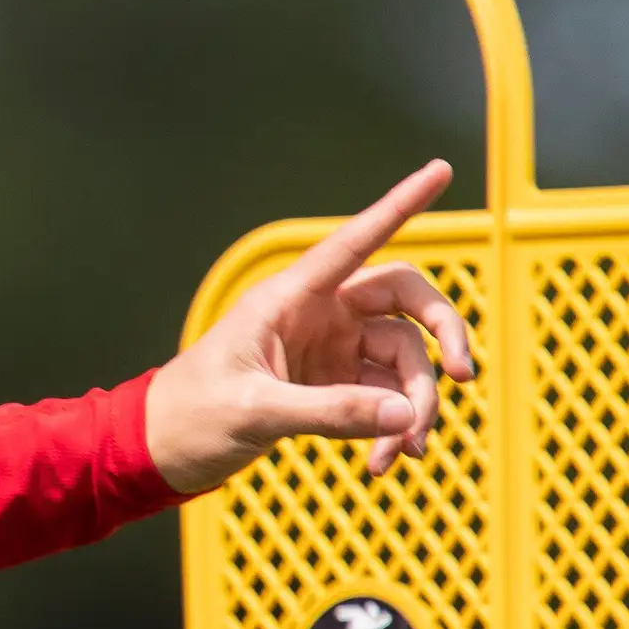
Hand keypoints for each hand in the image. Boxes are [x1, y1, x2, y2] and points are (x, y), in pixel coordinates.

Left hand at [146, 159, 476, 494]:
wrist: (164, 450)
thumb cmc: (191, 415)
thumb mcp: (255, 412)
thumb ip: (331, 412)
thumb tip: (406, 415)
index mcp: (288, 298)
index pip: (354, 241)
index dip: (398, 205)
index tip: (440, 169)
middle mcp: (318, 314)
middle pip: (406, 299)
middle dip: (444, 332)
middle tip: (464, 377)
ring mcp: (332, 349)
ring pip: (405, 357)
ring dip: (414, 405)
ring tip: (399, 454)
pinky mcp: (336, 385)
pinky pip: (387, 396)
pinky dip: (394, 426)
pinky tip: (387, 459)